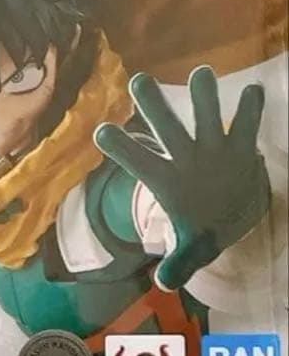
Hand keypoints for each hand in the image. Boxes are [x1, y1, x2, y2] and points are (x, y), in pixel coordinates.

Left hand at [95, 65, 268, 290]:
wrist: (229, 211)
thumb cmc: (201, 225)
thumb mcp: (193, 246)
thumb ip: (180, 261)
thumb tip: (163, 283)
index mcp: (164, 177)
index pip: (137, 160)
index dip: (121, 147)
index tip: (101, 132)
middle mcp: (184, 155)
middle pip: (164, 126)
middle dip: (153, 104)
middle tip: (138, 80)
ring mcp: (211, 147)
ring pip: (204, 116)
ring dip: (204, 95)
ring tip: (202, 72)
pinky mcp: (240, 147)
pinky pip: (246, 125)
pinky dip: (251, 110)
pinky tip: (253, 91)